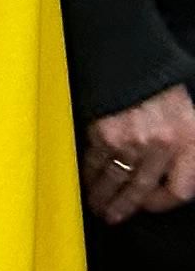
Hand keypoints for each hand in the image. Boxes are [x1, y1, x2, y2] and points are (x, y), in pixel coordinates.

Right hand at [83, 83, 194, 220]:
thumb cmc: (158, 82)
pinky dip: (89, 175)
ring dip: (104, 196)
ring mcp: (131, 141)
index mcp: (187, 139)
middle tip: (114, 215)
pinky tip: (87, 180)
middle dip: (125, 206)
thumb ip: (182, 146)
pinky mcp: (104, 134)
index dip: (164, 203)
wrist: (129, 55)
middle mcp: (161, 144)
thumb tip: (168, 174)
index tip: (150, 205)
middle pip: (143, 190)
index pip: (180, 190)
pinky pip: (96, 163)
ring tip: (96, 204)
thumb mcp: (186, 115)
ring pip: (116, 180)